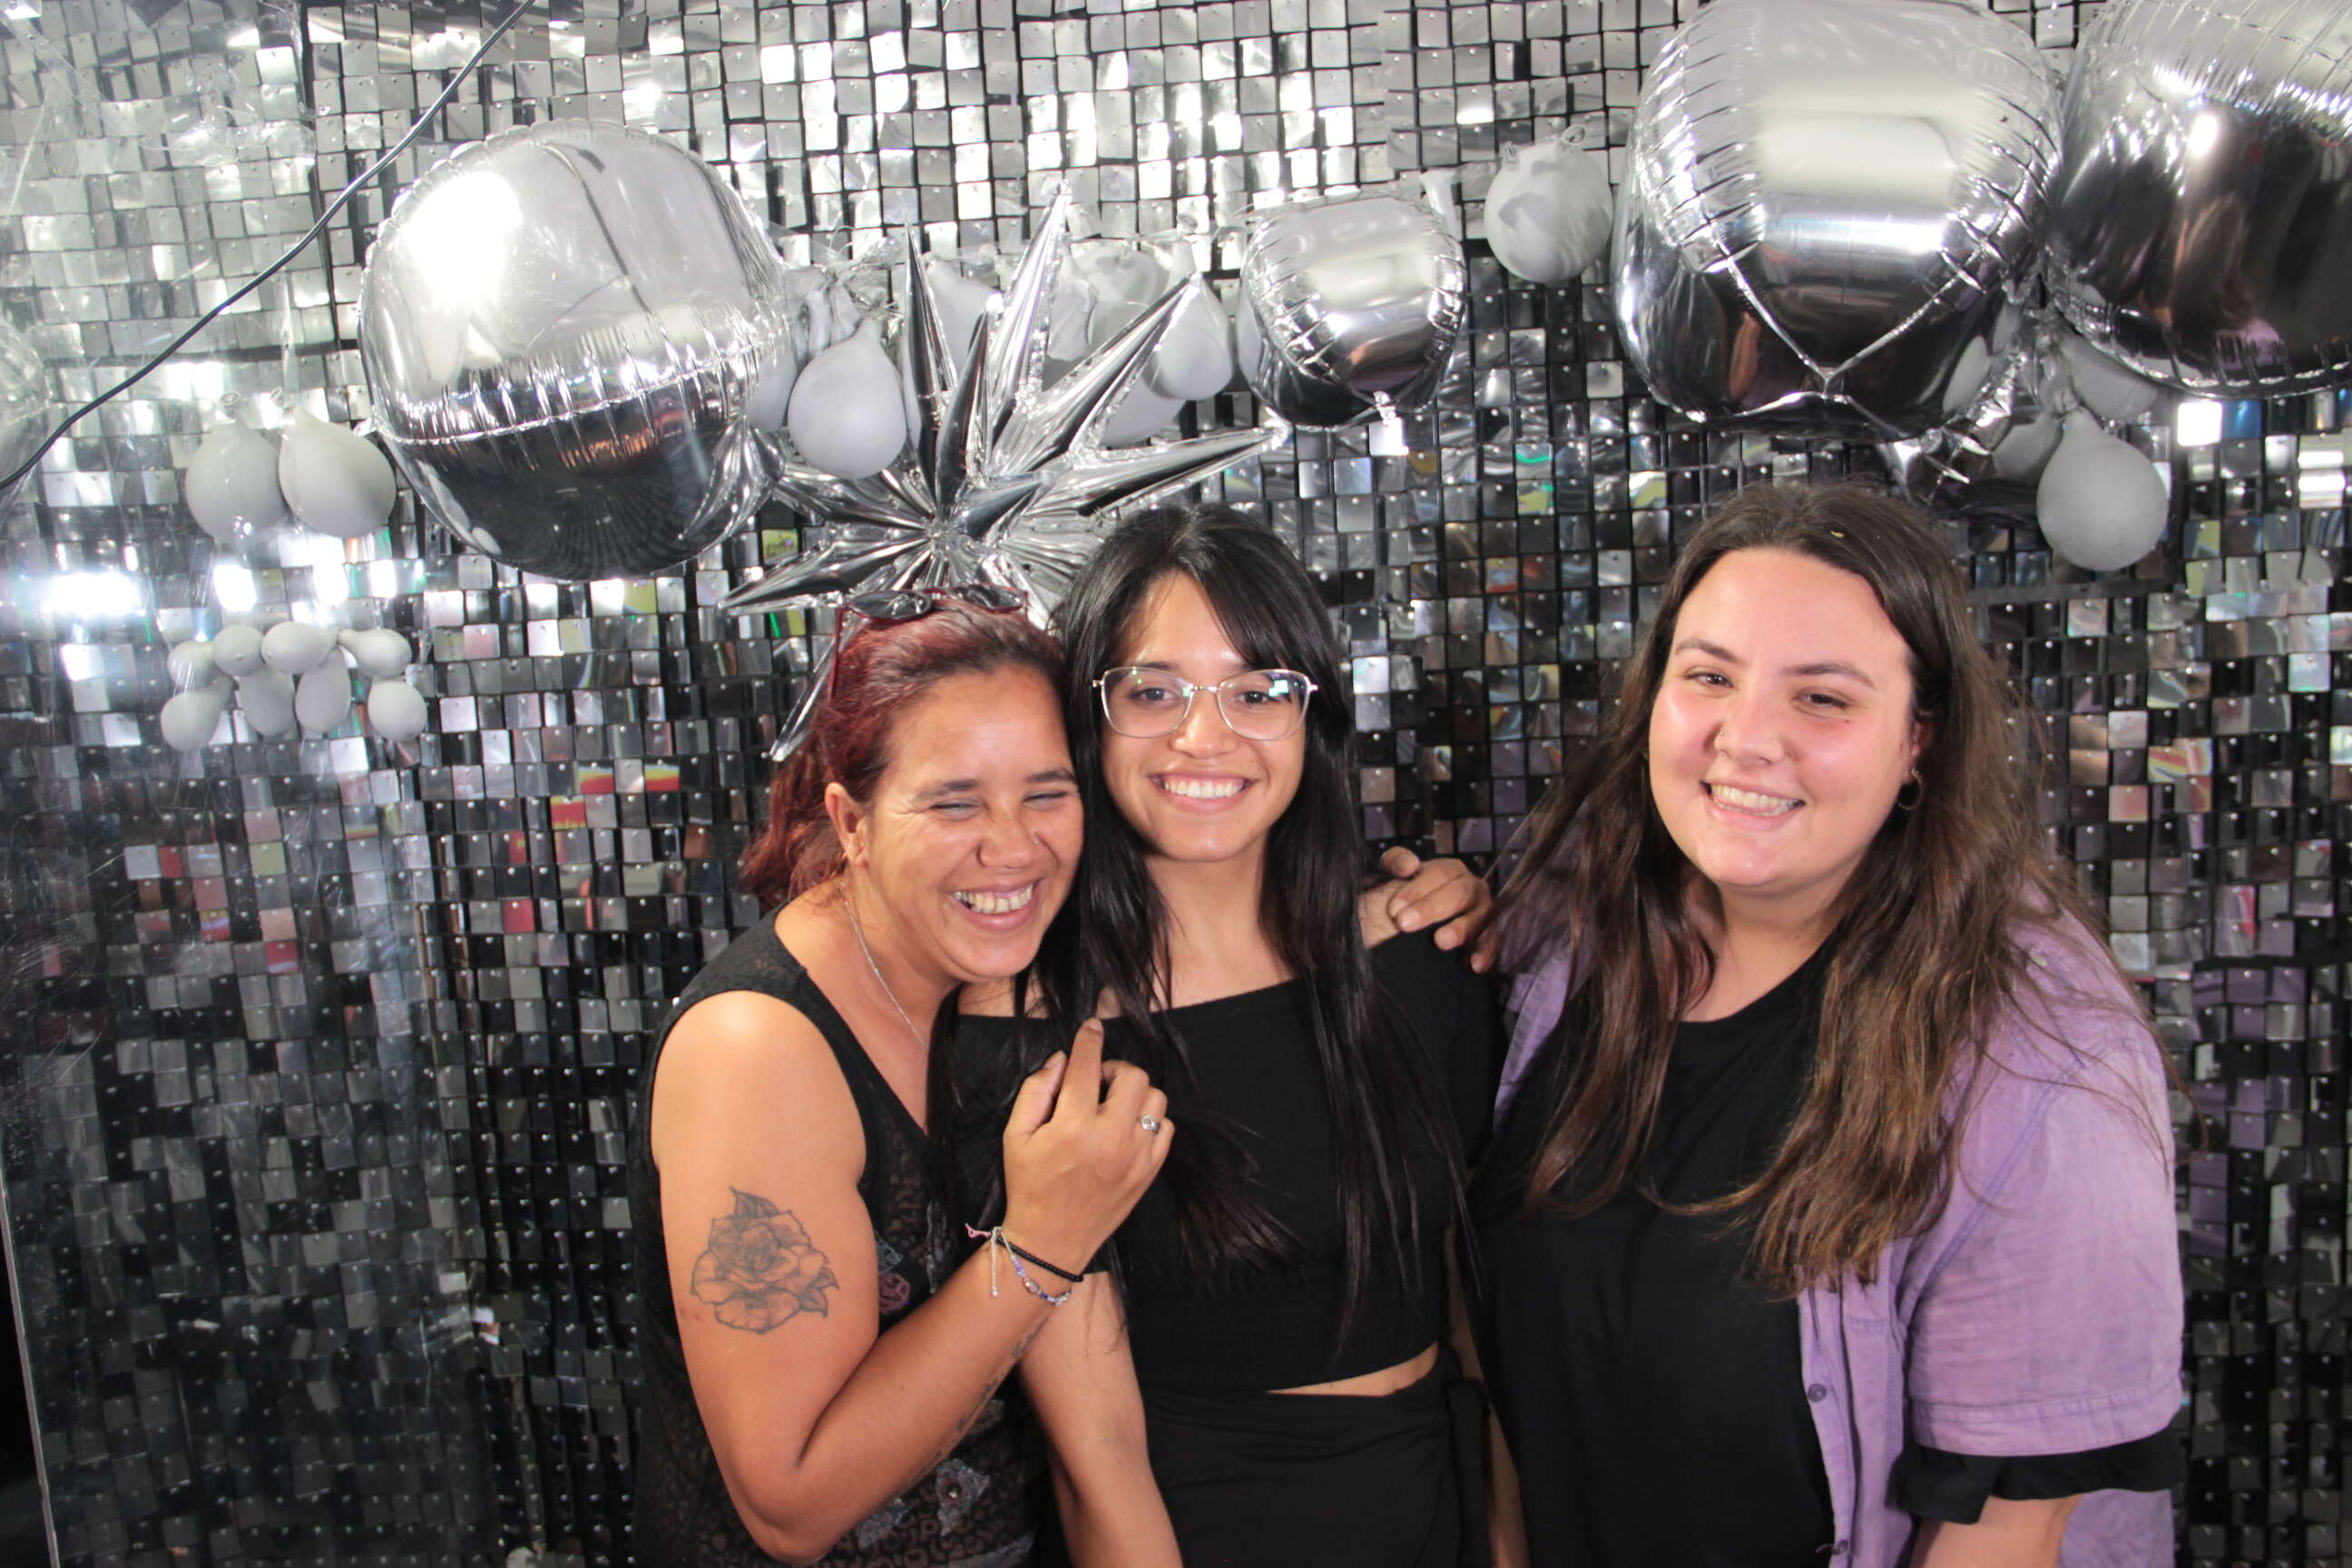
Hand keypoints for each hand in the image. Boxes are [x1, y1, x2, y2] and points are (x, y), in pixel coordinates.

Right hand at [1000, 1017, 1170, 1268]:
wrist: (1051, 1240)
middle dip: (1113, 1069)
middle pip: (1132, 1076)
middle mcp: (1111, 1138)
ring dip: (1134, 1093)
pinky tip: (1126, 1128)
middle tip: (1096, 1083)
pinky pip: (1165, 1127)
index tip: (1091, 1027)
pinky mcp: (1149, 1172)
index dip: (1089, 1039)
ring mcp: (1136, 1156)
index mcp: (1073, 1126)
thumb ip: (1037, 1090)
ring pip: (1155, 1099)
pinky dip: (1148, 1120)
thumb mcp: (1015, 1135)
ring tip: (1111, 1106)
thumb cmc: (1029, 1185)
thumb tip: (1063, 1059)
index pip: (1088, 1065)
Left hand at [1365, 847, 1497, 970]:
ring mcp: (1485, 912)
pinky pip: (1493, 943)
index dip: (1416, 889)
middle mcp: (1472, 888)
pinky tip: (1474, 965)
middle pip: (1457, 894)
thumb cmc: (1411, 895)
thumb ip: (1395, 861)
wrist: (1424, 922)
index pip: (1438, 874)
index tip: (1394, 909)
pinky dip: (1486, 953)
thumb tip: (1408, 866)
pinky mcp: (1491, 935)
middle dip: (1431, 908)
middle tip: (1404, 924)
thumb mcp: (1398, 873)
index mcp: (1451, 870)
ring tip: (1441, 941)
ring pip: (1479, 917)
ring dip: (1461, 929)